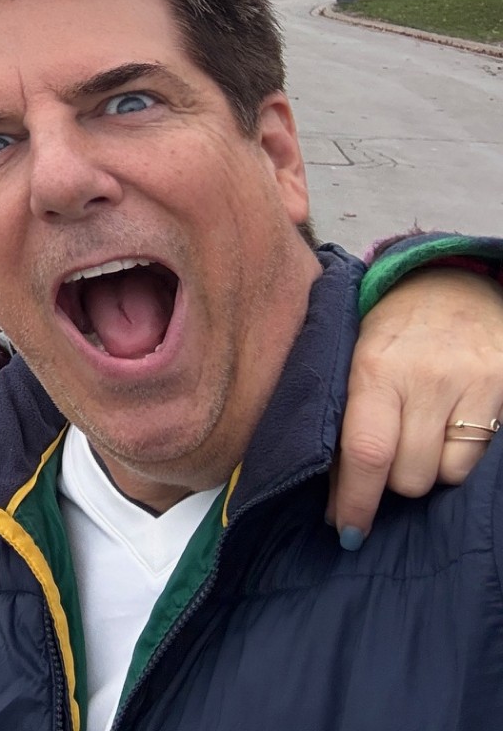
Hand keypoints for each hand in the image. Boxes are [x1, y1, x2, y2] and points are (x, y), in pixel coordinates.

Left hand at [330, 267, 502, 546]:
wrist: (450, 284)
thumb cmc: (390, 329)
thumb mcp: (354, 356)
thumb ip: (343, 410)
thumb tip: (327, 484)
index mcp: (373, 369)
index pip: (364, 451)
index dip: (353, 500)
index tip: (344, 529)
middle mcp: (423, 379)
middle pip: (405, 476)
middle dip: (385, 486)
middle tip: (378, 468)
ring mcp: (468, 387)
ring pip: (441, 475)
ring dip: (421, 473)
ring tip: (413, 442)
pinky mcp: (499, 392)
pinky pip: (474, 460)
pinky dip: (454, 462)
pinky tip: (444, 434)